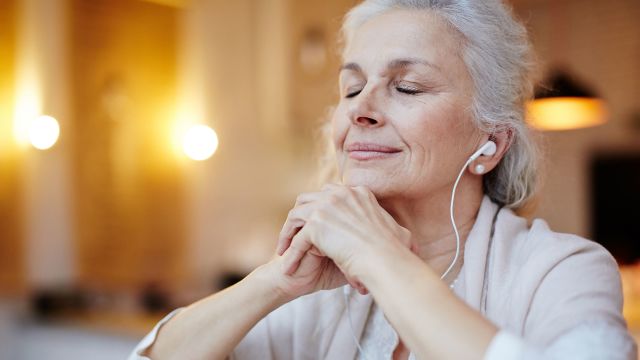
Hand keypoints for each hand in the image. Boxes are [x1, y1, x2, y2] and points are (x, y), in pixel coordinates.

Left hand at [276, 184, 415, 294]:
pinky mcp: (317, 224)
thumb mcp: (398, 232)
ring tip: (284, 250)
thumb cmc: (395, 253)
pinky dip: (291, 254)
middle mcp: (341, 194)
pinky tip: (288, 268)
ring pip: (296, 215)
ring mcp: (327, 206)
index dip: (320, 210)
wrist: (387, 261)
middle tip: (295, 234)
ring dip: (288, 232)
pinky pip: (297, 240)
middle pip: (309, 199)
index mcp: (358, 193)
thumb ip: (391, 228)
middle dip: (300, 216)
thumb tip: (404, 236)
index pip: (330, 194)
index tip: (316, 226)